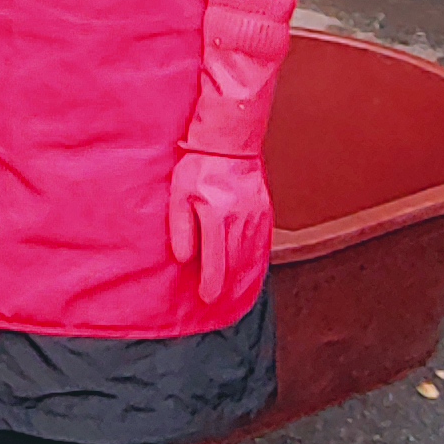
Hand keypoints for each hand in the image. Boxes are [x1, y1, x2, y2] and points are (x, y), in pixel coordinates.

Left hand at [162, 153, 270, 305]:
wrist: (230, 142)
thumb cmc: (199, 167)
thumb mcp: (179, 195)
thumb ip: (182, 229)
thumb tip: (185, 259)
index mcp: (218, 217)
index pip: (217, 261)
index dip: (212, 283)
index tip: (207, 298)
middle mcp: (240, 220)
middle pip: (236, 263)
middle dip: (227, 286)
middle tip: (219, 301)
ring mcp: (256, 216)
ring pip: (251, 256)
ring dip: (243, 277)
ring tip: (235, 293)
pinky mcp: (265, 211)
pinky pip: (262, 243)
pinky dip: (256, 260)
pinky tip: (252, 270)